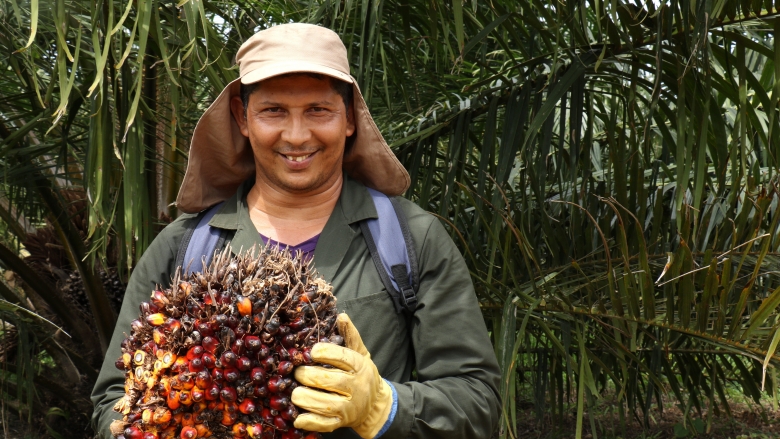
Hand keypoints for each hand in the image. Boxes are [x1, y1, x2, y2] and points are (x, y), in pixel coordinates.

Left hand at [291, 313, 393, 437]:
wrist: (375, 405)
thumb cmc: (362, 375)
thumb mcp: (360, 353)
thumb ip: (350, 336)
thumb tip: (341, 315)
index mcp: (360, 367)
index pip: (344, 358)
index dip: (326, 353)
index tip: (312, 351)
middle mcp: (356, 387)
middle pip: (329, 381)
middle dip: (307, 376)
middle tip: (297, 372)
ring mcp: (349, 407)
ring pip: (324, 403)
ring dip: (304, 397)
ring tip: (294, 392)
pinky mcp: (341, 422)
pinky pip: (323, 424)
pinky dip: (309, 421)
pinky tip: (297, 417)